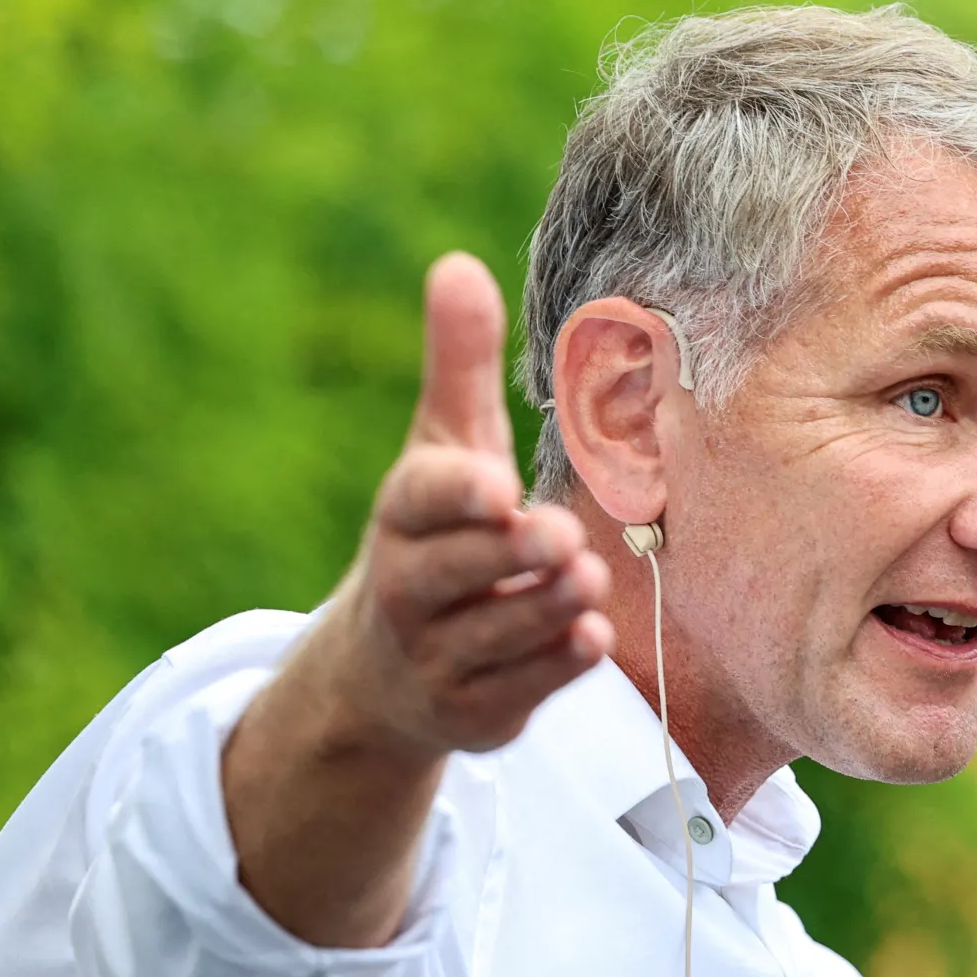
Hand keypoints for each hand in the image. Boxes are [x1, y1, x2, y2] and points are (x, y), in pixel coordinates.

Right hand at [321, 253, 613, 755]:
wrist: (386, 669)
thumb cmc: (437, 532)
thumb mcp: (444, 447)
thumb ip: (457, 366)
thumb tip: (458, 263)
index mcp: (403, 517)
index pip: (419, 500)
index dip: (455, 495)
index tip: (496, 485)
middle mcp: (406, 590)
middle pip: (449, 573)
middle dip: (505, 556)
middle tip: (560, 535)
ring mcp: (435, 657)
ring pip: (490, 636)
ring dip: (541, 608)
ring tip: (587, 578)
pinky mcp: (471, 712)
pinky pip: (513, 693)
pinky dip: (550, 668)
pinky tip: (590, 640)